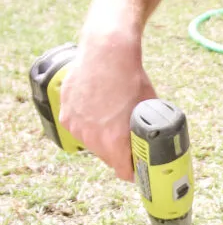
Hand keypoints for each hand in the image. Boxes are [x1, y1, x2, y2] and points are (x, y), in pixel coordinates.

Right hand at [59, 31, 155, 180]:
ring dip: (101, 137)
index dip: (133, 171)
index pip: (123, 172)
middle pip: (107, 157)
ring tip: (111, 119)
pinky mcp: (66, 114)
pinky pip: (79, 128)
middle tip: (127, 139)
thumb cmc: (130, 78)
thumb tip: (154, 142)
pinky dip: (87, 123)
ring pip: (92, 143)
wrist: (107, 53)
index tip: (137, 167)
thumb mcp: (149, 108)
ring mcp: (76, 126)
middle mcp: (92, 138)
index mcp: (114, 141)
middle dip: (118, 152)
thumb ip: (149, 131)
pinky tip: (97, 109)